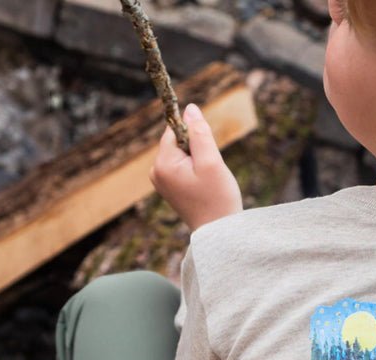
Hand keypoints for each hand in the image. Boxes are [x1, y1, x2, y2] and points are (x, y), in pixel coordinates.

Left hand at [149, 103, 242, 230]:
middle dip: (197, 151)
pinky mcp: (170, 189)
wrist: (219, 235)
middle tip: (209, 173)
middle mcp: (156, 172)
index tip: (206, 154)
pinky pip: (182, 168)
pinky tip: (203, 188)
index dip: (194, 136)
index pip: (174, 131)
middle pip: (178, 143)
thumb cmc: (217, 199)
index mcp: (162, 164)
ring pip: (182, 156)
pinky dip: (196, 172)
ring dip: (198, 162)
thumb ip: (199, 132)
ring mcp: (161, 182)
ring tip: (207, 183)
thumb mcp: (211, 161)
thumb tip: (189, 108)